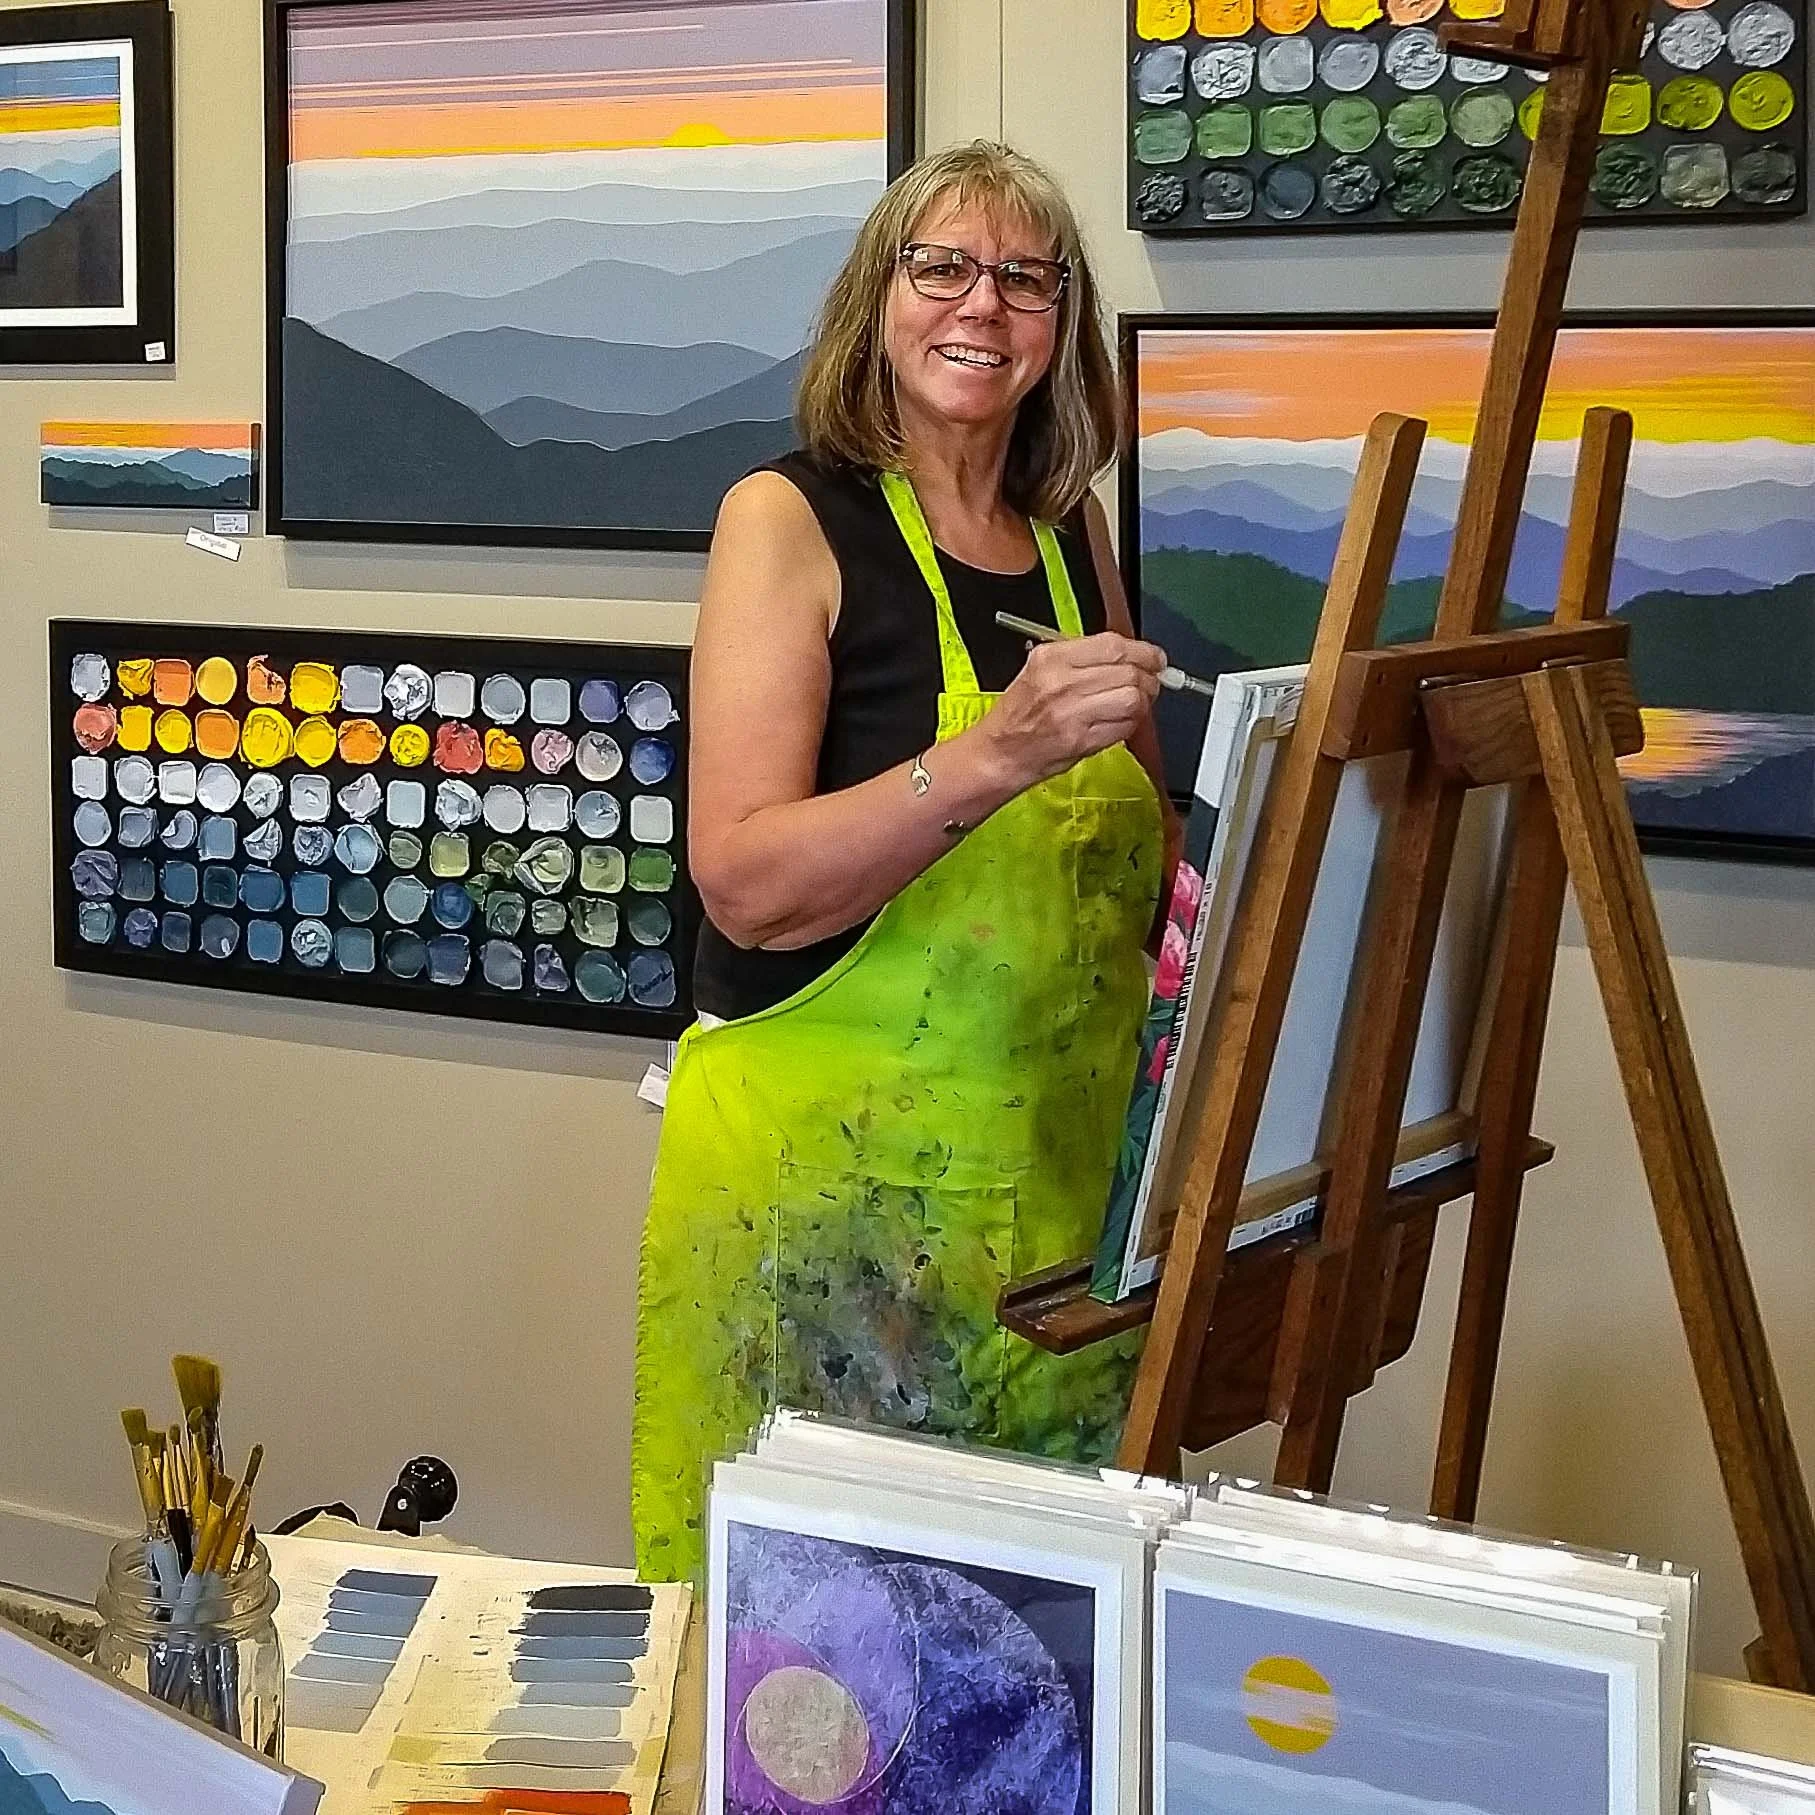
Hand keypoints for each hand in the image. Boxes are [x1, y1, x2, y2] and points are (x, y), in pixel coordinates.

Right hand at [983, 632, 1165, 787]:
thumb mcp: (1041, 669)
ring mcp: (1072, 714)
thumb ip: (1084, 658)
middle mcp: (1061, 683)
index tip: (1155, 658)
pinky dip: (1131, 723)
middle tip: (1150, 682)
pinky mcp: (1081, 742)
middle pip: (1128, 672)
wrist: (999, 752)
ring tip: (1135, 703)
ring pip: (1132, 699)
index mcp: (1051, 658)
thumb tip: (1131, 655)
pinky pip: (1124, 727)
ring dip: (1143, 702)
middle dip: (1148, 678)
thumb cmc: (1020, 712)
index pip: (1113, 646)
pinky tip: (1121, 721)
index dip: (1143, 651)